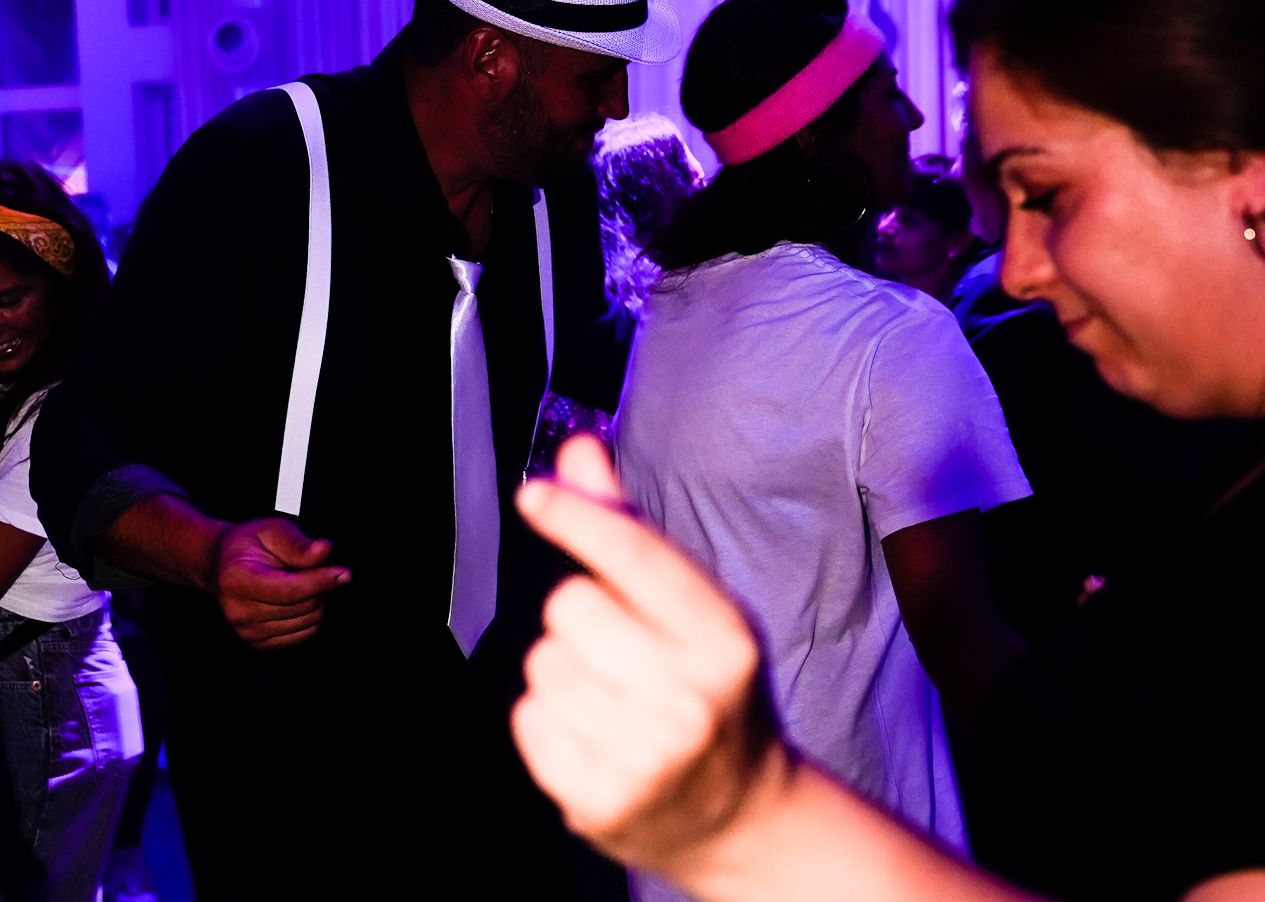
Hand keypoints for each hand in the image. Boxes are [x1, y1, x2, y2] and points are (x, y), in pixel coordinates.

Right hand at [213, 517, 350, 648]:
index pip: (289, 590)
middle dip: (317, 585)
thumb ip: (298, 543)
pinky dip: (309, 615)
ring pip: (308, 621)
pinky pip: (304, 633)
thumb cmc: (250, 543)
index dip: (321, 581)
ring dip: (314, 599)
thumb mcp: (272, 530)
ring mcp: (246, 631)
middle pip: (303, 606)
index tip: (345, 573)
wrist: (220, 565)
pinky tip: (294, 598)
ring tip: (296, 581)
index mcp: (235, 579)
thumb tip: (325, 551)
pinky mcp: (258, 642)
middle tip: (306, 568)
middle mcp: (237, 610)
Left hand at [510, 435, 793, 880]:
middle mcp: (692, 697)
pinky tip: (591, 735)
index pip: (636, 557)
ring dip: (561, 670)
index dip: (578, 518)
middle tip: (619, 649)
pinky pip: (526, 720)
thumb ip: (628, 527)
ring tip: (610, 698)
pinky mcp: (601, 801)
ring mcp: (646, 756)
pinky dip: (545, 721)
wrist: (737, 814)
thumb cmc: (708, 688)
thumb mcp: (691, 607)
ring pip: (542, 663)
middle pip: (569, 606)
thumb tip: (578, 451)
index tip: (534, 496)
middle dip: (579, 617)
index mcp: (724, 638)